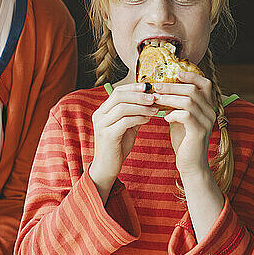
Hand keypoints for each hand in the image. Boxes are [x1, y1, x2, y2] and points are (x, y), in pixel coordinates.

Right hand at [89, 83, 157, 202]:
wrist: (107, 168)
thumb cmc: (117, 147)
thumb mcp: (126, 127)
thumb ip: (134, 114)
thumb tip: (150, 102)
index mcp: (102, 111)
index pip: (117, 91)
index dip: (133, 87)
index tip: (148, 86)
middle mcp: (99, 115)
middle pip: (119, 96)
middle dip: (138, 95)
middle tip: (154, 97)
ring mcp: (102, 125)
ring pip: (123, 107)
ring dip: (141, 107)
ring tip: (154, 109)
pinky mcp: (107, 135)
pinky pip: (125, 121)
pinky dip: (139, 118)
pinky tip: (148, 119)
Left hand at [152, 71, 217, 176]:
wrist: (191, 165)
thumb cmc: (184, 141)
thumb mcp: (181, 118)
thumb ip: (177, 105)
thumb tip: (162, 90)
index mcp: (208, 106)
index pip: (205, 83)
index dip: (191, 75)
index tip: (176, 74)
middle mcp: (211, 111)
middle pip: (193, 89)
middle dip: (172, 86)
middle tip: (156, 87)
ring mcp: (207, 121)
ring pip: (188, 100)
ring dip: (169, 98)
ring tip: (156, 100)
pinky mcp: (199, 132)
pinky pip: (186, 115)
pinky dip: (173, 114)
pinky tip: (165, 118)